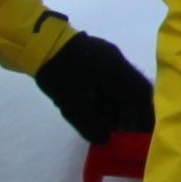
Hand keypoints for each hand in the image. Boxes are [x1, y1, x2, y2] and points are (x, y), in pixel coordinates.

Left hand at [34, 34, 157, 146]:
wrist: (35, 41)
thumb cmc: (58, 70)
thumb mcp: (71, 100)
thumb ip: (90, 123)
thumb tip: (104, 140)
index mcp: (116, 68)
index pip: (141, 93)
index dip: (145, 115)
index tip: (144, 132)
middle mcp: (114, 62)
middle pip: (130, 92)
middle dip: (128, 115)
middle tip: (123, 135)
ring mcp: (102, 59)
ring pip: (117, 89)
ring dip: (115, 109)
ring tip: (108, 130)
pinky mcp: (89, 61)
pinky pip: (104, 84)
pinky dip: (104, 101)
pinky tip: (96, 116)